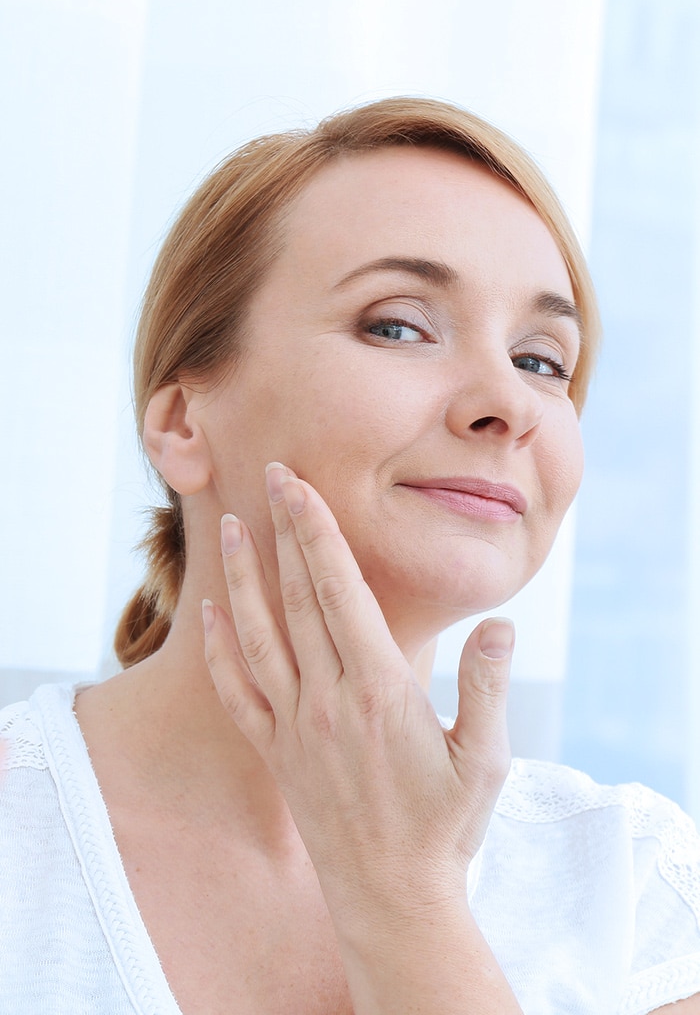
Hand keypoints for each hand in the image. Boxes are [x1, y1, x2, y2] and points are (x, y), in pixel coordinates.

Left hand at [202, 463, 513, 917]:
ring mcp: (295, 725)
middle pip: (299, 596)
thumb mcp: (486, 758)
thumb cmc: (446, 827)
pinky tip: (209, 611)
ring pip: (259, 633)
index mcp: (379, 689)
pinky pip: (238, 691)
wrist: (392, 898)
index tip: (299, 484)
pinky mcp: (277, 752)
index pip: (340, 589)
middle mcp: (328, 698)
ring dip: (241, 576)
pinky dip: (219, 647)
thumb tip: (499, 625)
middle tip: (268, 474)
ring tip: (229, 525)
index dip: (317, 530)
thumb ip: (488, 686)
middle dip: (283, 529)